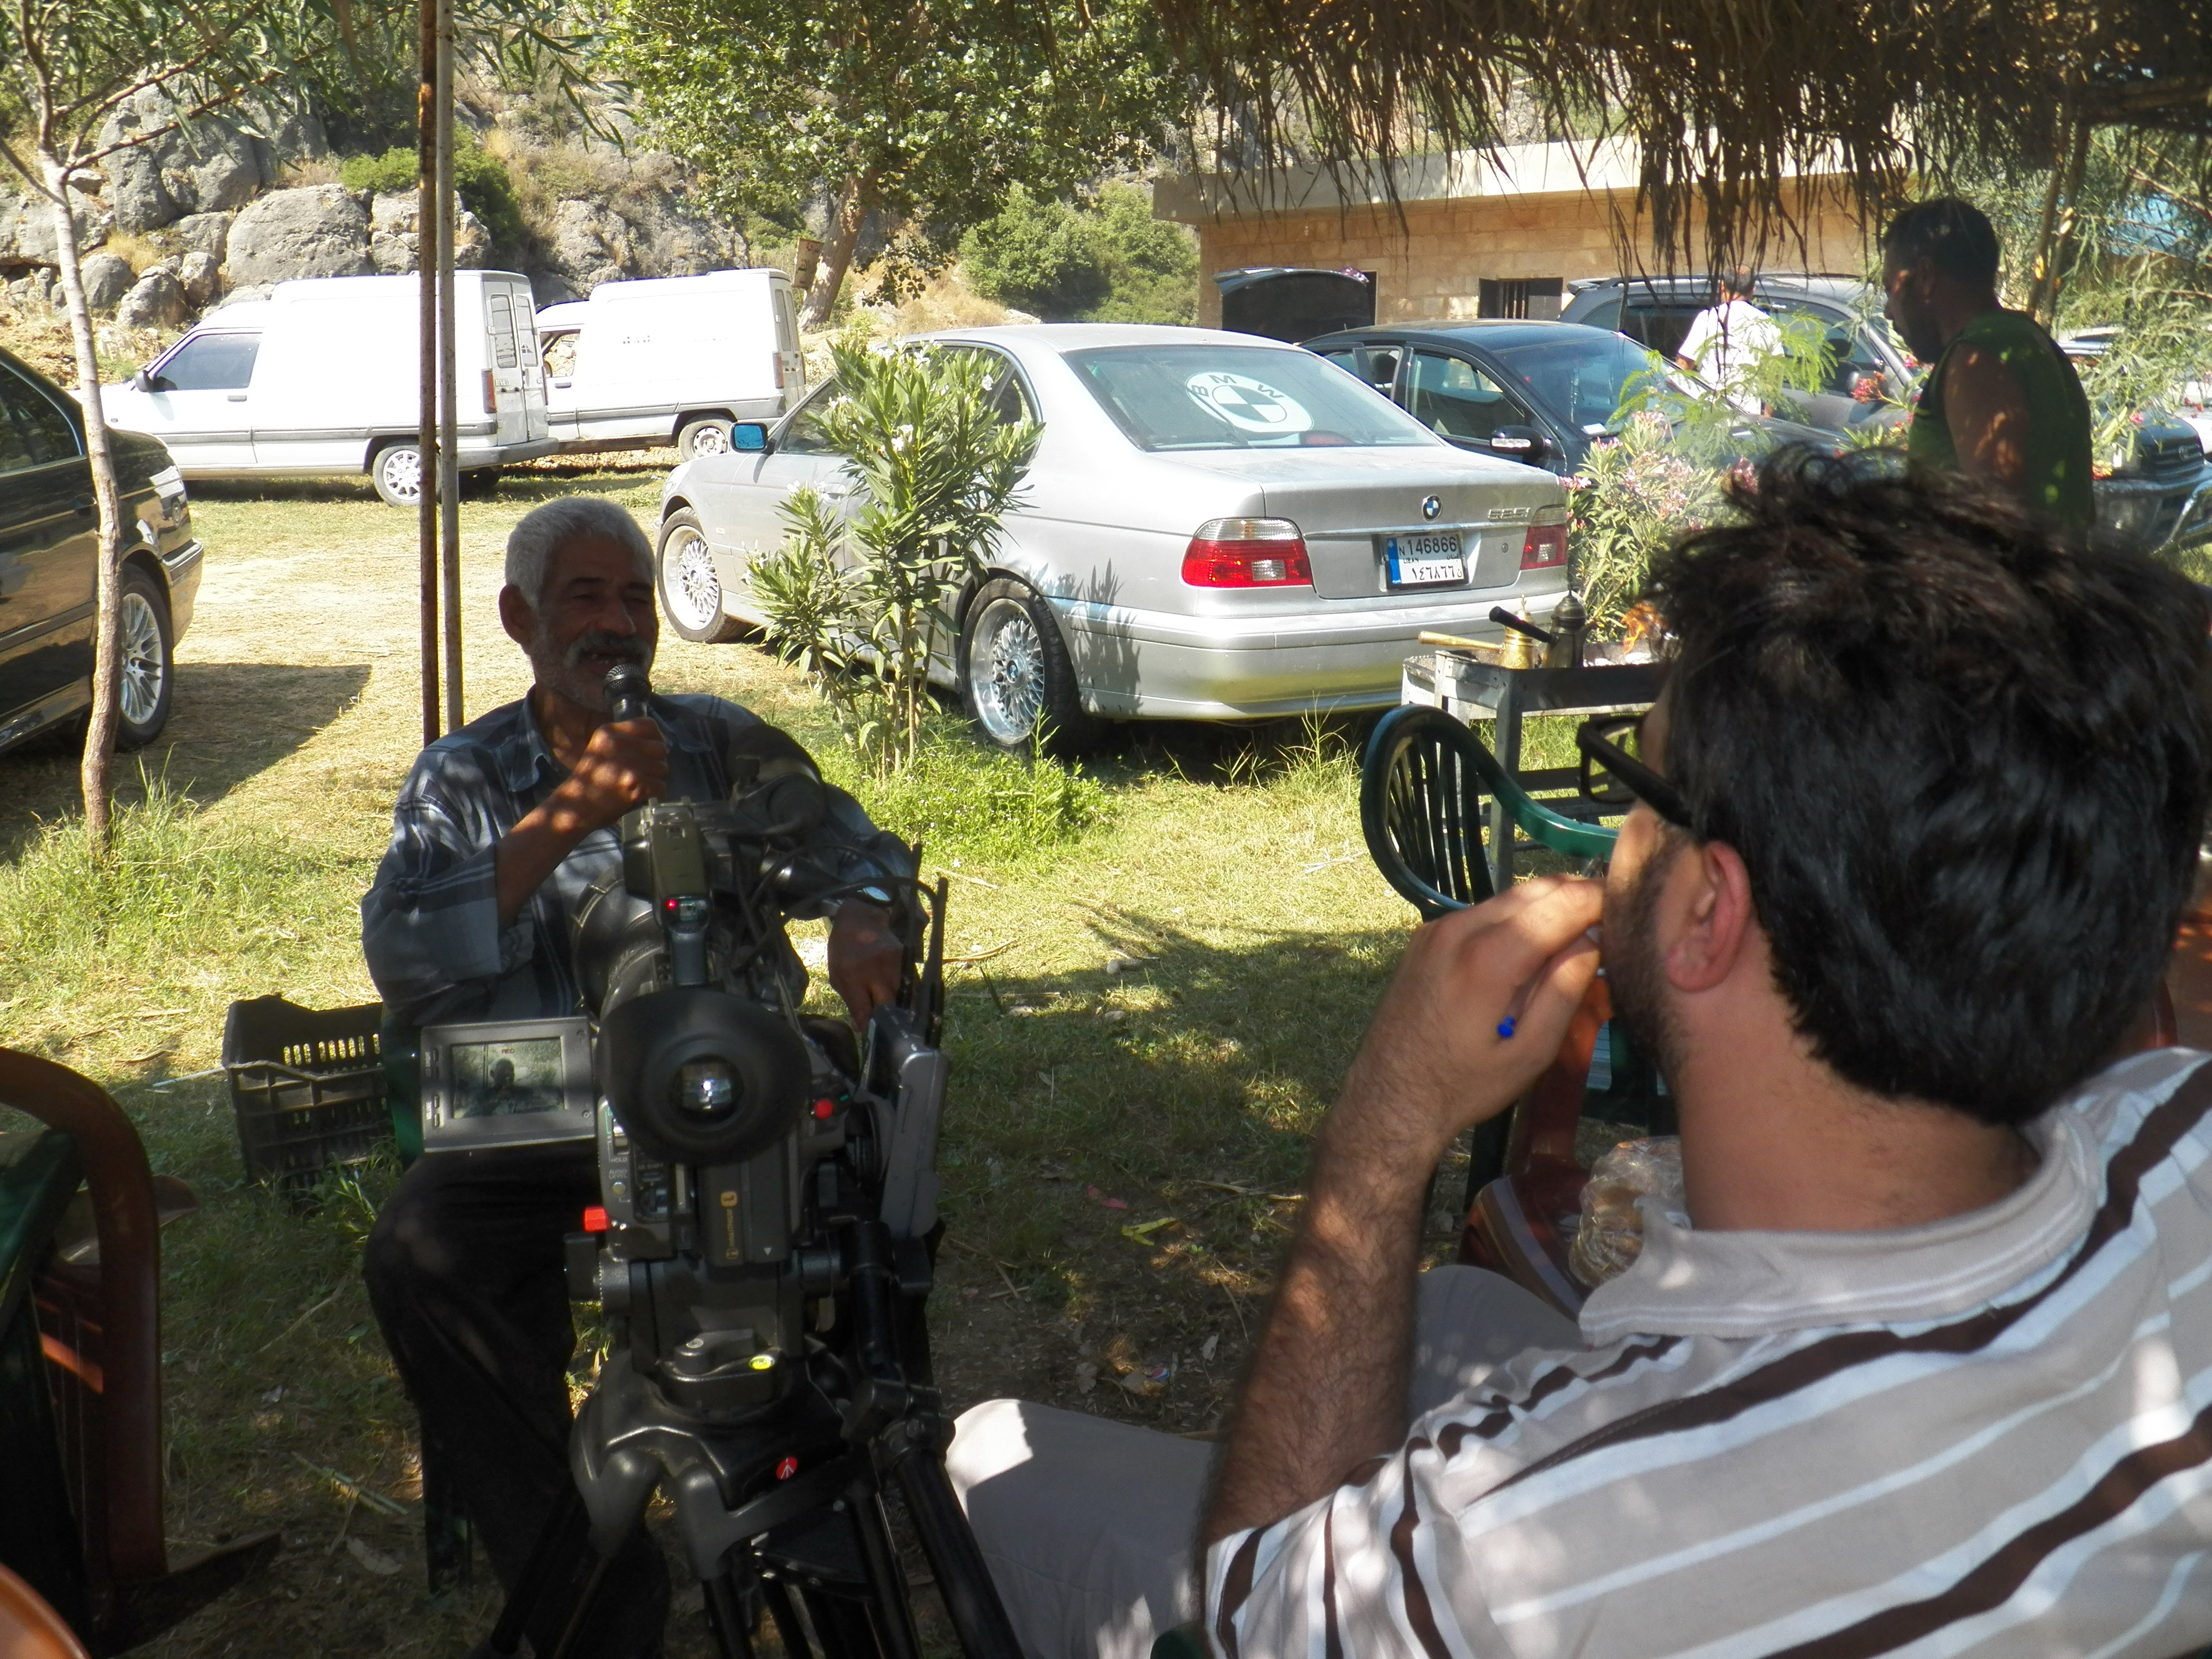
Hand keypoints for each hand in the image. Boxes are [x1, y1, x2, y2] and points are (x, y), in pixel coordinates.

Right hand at [550, 718, 666, 838]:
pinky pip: (661, 786)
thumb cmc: (590, 781)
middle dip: (656, 762)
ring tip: (639, 785)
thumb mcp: (601, 749)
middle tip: (645, 773)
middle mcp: (619, 744)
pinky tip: (641, 796)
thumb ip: (625, 740)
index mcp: (609, 732)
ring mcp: (629, 764)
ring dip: (656, 779)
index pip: (649, 725)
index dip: (655, 739)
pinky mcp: (636, 784)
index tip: (651, 751)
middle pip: (660, 747)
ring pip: (663, 768)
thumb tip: (658, 741)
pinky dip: (655, 794)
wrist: (576, 807)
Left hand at [827, 903, 904, 1026]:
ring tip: (903, 1018)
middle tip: (889, 1029)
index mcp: (852, 976)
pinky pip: (912, 983)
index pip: (865, 1011)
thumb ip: (849, 1001)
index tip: (872, 1034)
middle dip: (889, 1020)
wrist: (860, 918)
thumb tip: (861, 1027)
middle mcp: (874, 971)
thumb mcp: (837, 975)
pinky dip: (910, 994)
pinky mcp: (905, 958)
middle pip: (889, 1006)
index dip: (870, 1026)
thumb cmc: (844, 949)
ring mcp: (893, 964)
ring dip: (904, 1009)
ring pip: (905, 996)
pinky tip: (908, 1001)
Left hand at [1329, 876, 1603, 1166]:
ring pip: (1507, 899)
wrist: (1388, 1098)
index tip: (1629, 909)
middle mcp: (1458, 930)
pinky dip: (1514, 918)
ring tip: (1578, 934)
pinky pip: (1482, 912)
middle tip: (1611, 921)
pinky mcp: (1425, 937)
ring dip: (1546, 907)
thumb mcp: (1529, 1053)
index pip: (1560, 904)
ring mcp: (1436, 929)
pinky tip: (1532, 946)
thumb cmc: (1464, 1086)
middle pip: (1534, 892)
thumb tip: (1593, 942)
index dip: (1600, 899)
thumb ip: (1563, 991)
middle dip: (1577, 897)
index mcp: (1488, 958)